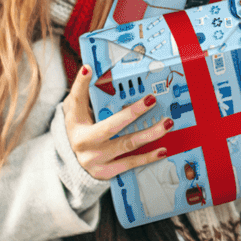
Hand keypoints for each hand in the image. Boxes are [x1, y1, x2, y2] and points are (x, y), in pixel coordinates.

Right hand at [62, 67, 173, 181]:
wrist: (73, 161)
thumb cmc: (80, 130)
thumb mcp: (77, 111)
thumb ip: (84, 92)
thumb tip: (90, 68)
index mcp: (74, 123)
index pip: (77, 100)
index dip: (81, 84)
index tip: (89, 69)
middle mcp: (83, 142)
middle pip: (111, 126)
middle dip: (133, 112)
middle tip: (151, 100)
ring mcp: (95, 159)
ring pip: (126, 144)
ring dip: (149, 133)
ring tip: (166, 123)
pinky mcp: (106, 172)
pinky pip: (130, 163)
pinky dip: (148, 157)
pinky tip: (162, 150)